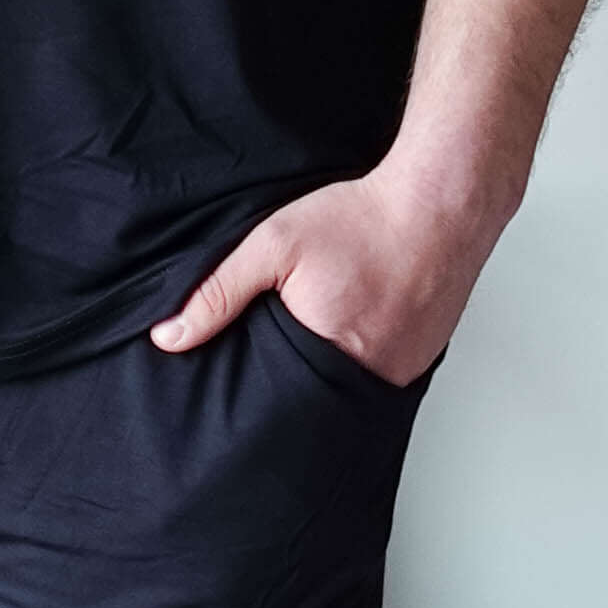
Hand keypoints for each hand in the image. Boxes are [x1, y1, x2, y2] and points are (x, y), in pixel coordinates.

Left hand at [145, 167, 489, 388]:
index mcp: (329, 358)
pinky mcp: (422, 362)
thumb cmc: (361, 220)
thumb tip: (167, 337)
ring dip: (325, 379)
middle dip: (288, 393)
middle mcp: (372, 378)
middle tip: (272, 367)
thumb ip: (217, 290)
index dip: (255, 399)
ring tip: (310, 350)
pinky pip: (379, 378)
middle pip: (313, 406)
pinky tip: (350, 335)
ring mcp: (403, 374)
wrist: (440, 201)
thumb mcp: (273, 244)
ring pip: (347, 394)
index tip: (235, 393)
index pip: (275, 405)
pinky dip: (360, 363)